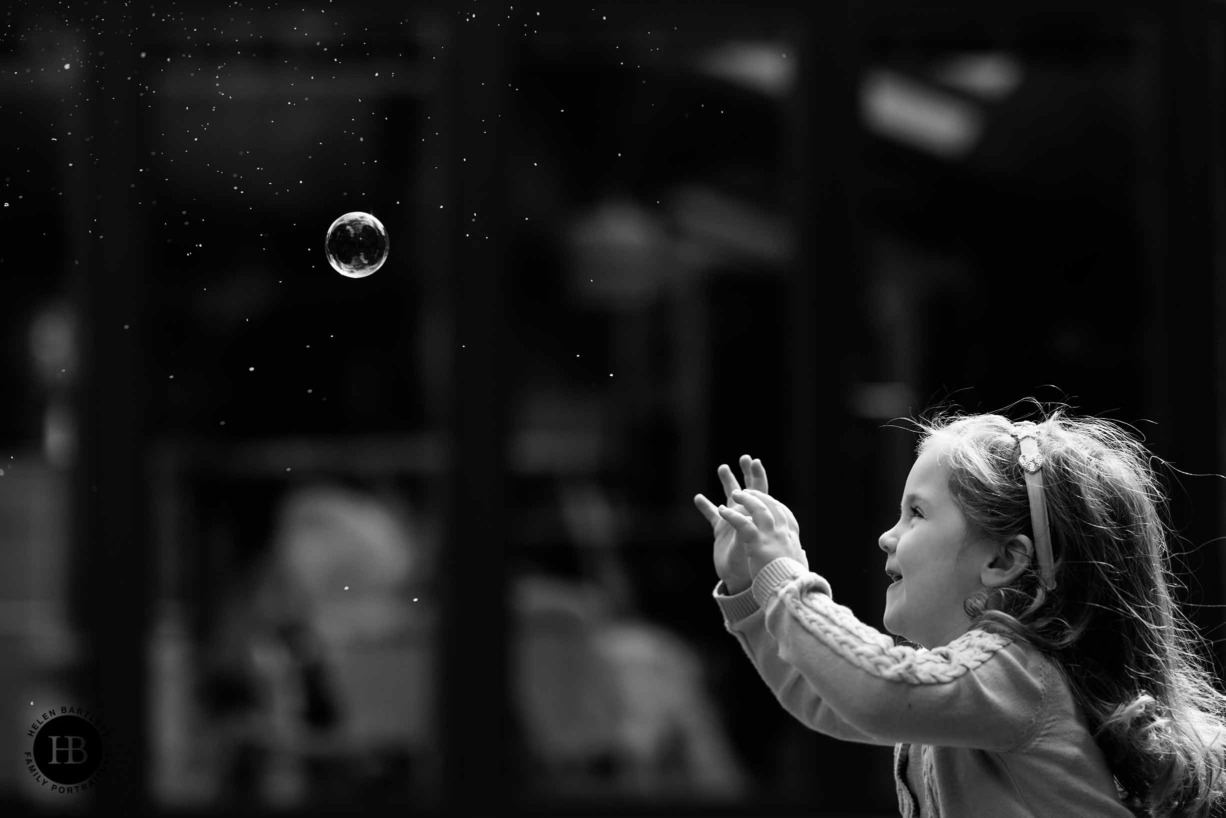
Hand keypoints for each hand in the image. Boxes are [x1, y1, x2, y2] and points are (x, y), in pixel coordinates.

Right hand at [693, 454, 767, 593]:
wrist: (744, 581)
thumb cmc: (754, 564)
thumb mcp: (752, 546)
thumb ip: (748, 531)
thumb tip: (746, 517)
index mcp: (757, 516)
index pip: (760, 491)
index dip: (758, 476)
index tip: (755, 462)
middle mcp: (746, 515)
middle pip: (747, 489)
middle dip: (747, 472)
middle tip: (746, 458)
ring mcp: (733, 521)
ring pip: (728, 497)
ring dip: (727, 482)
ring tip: (724, 467)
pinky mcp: (721, 530)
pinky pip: (711, 514)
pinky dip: (705, 506)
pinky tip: (698, 497)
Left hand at [717, 488, 806, 579]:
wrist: (790, 591)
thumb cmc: (793, 581)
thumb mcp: (799, 565)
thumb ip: (798, 556)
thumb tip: (802, 553)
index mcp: (792, 537)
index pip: (783, 513)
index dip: (773, 504)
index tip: (765, 500)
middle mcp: (783, 532)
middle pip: (771, 505)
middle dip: (758, 495)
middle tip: (746, 491)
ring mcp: (771, 536)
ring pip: (758, 508)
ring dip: (746, 499)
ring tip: (735, 493)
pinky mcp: (758, 543)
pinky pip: (743, 523)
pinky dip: (732, 515)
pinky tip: (722, 511)